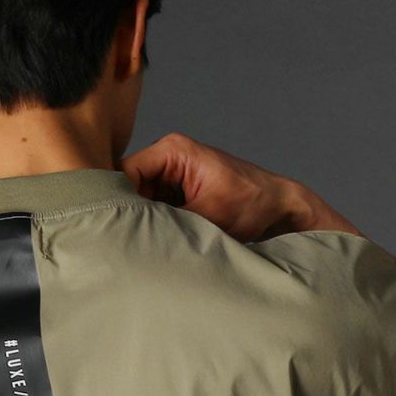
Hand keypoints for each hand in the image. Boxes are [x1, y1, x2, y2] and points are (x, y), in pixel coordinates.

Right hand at [120, 132, 361, 241]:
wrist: (280, 208)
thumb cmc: (251, 204)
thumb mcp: (206, 217)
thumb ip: (166, 222)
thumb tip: (134, 238)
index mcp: (173, 151)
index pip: (124, 172)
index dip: (116, 201)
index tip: (114, 229)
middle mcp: (168, 158)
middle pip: (128, 186)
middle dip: (129, 213)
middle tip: (126, 243)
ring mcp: (173, 175)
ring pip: (139, 200)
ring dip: (144, 222)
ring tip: (145, 244)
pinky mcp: (179, 193)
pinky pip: (155, 208)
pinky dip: (156, 224)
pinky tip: (160, 241)